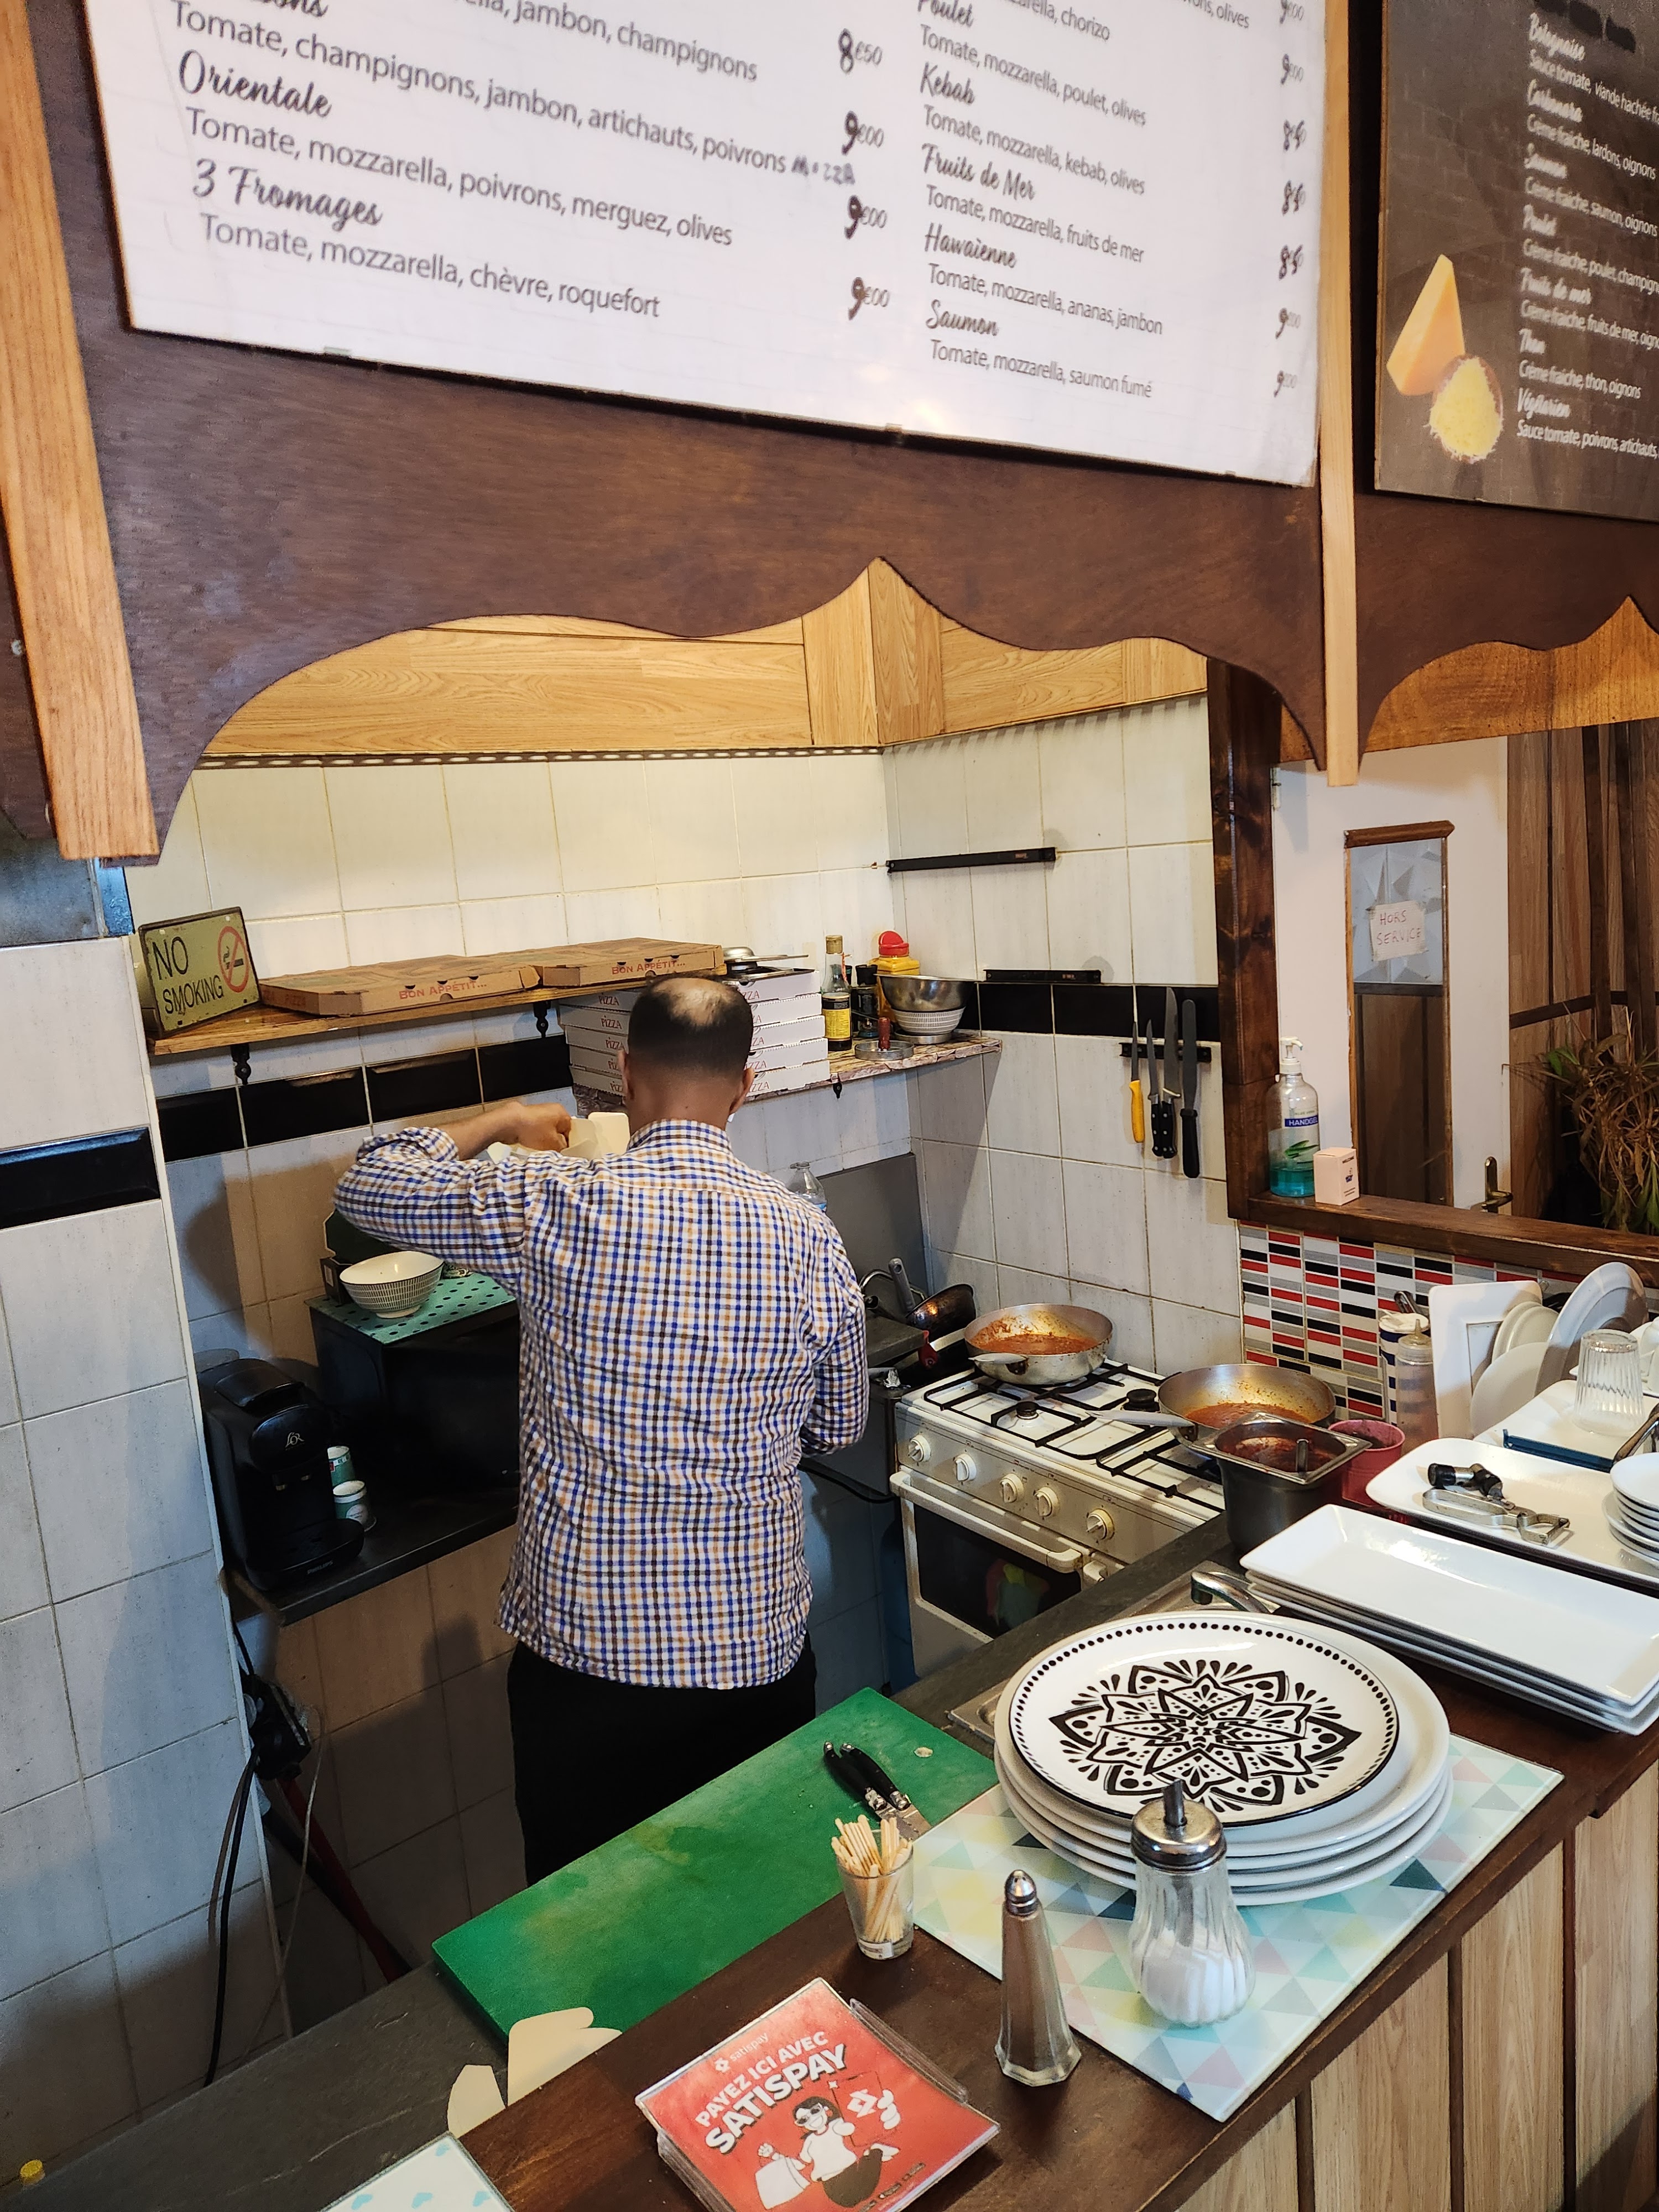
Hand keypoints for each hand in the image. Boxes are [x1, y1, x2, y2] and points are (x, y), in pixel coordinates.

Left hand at [454, 1099, 571, 1158]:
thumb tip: (565, 1150)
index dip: (570, 1144)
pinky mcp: (528, 1119)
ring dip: (546, 1142)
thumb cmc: (531, 1128)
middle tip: (555, 1152)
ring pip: (548, 1132)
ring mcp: (539, 1114)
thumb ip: (563, 1148)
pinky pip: (537, 1131)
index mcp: (562, 1112)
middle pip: (560, 1131)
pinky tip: (532, 1144)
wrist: (508, 1123)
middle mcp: (551, 1110)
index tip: (567, 1153)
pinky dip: (536, 1138)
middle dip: (557, 1142)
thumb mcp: (553, 1144)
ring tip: (542, 1149)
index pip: (573, 1131)